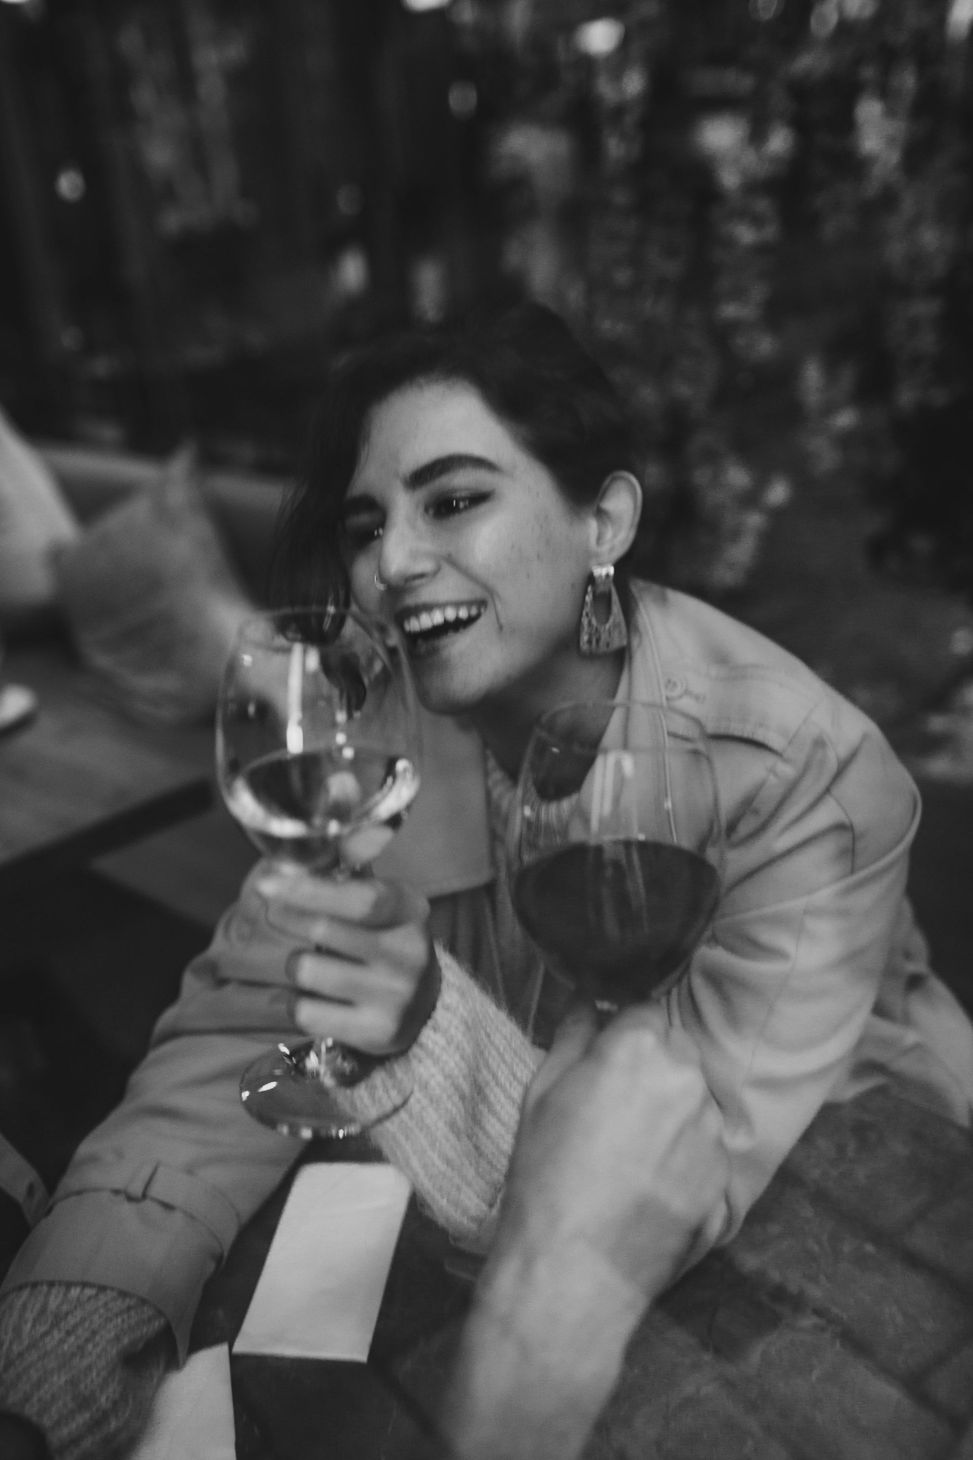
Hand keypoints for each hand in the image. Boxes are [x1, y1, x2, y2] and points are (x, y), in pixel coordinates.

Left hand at [254, 867, 440, 1055]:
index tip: (267, 883)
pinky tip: (311, 997)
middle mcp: (408, 953)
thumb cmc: (387, 943)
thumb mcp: (385, 905)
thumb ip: (350, 877)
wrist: (426, 1007)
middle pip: (323, 930)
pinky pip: (306, 1012)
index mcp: (410, 911)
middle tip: (275, 913)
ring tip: (309, 963)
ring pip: (307, 970)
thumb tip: (312, 852)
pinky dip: (296, 1002)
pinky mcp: (376, 1032)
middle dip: (288, 917)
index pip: (358, 898)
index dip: (309, 889)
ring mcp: (395, 996)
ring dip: (295, 963)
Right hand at [491, 1001, 726, 1303]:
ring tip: (632, 1150)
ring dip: (672, 1108)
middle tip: (615, 1104)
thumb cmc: (545, 1172)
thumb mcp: (542, 1091)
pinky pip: (705, 1146)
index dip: (622, 1032)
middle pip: (677, 1051)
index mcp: (640, 1047)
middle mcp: (688, 1078)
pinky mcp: (724, 1176)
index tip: (604, 1056)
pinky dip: (685, 1153)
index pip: (643, 1011)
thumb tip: (588, 1001)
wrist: (574, 1267)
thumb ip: (573, 1035)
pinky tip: (650, 1181)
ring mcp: (712, 1130)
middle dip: (652, 1065)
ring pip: (694, 1099)